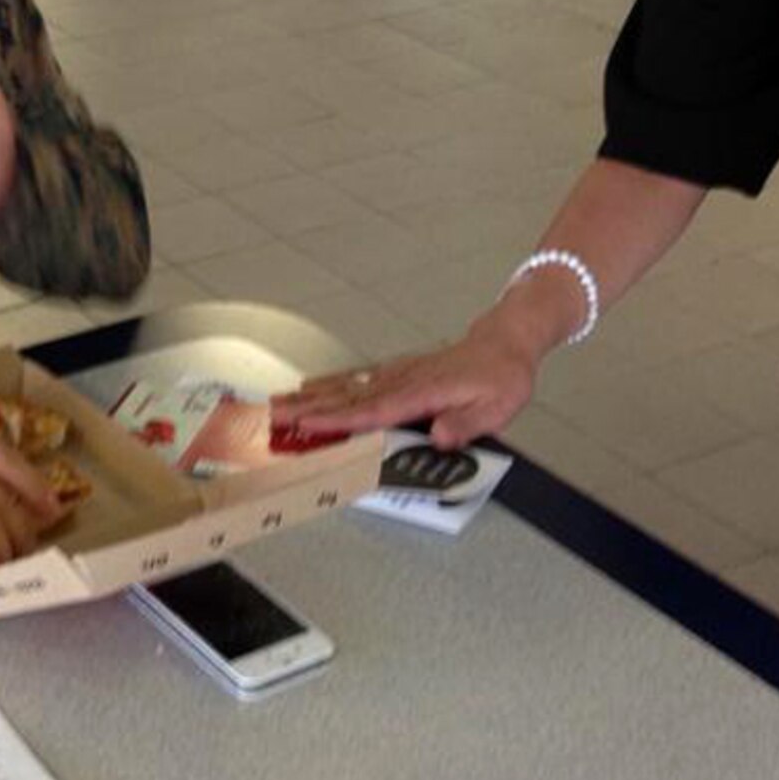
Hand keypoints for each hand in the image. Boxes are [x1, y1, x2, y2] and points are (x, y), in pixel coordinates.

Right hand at [271, 320, 538, 448]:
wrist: (504, 342)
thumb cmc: (502, 378)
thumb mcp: (498, 407)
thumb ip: (466, 423)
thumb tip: (438, 438)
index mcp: (425, 392)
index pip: (376, 410)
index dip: (341, 421)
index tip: (309, 426)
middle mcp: (404, 380)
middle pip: (350, 397)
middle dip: (309, 408)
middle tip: (274, 417)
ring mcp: (397, 373)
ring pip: (347, 386)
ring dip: (311, 396)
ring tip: (278, 404)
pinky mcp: (396, 371)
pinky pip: (356, 379)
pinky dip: (329, 384)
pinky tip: (309, 388)